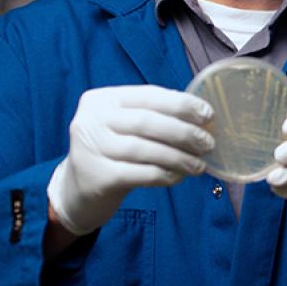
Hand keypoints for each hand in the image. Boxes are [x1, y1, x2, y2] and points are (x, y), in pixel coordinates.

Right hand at [47, 85, 213, 235]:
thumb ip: (154, 115)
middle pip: (147, 122)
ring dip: (178, 157)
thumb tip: (200, 114)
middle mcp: (91, 120)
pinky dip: (164, 175)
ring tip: (199, 165)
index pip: (148, 95)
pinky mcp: (96, 177)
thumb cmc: (112, 151)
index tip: (208, 114)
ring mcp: (90, 148)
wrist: (78, 190)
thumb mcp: (124, 126)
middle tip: (208, 143)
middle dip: (183, 132)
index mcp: (101, 99)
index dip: (181, 104)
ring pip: (145, 150)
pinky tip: (178, 177)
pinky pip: (140, 174)